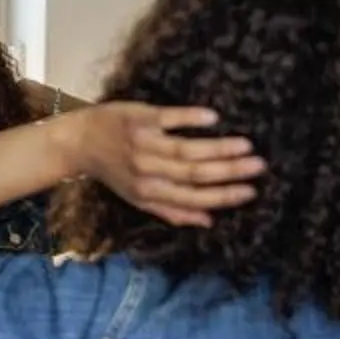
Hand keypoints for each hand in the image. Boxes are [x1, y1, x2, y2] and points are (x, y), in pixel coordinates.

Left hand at [63, 105, 263, 226]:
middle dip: (230, 172)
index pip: (194, 198)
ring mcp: (143, 144)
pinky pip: (168, 118)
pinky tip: (214, 118)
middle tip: (260, 166)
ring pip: (187, 150)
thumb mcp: (139, 198)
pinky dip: (191, 119)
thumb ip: (173, 211)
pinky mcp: (139, 119)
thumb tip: (210, 221)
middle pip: (195, 174)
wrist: (79, 142)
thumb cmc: (114, 172)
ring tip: (246, 145)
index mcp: (150, 194)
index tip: (252, 191)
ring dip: (219, 148)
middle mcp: (147, 171)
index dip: (224, 197)